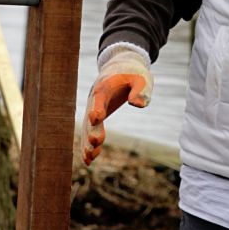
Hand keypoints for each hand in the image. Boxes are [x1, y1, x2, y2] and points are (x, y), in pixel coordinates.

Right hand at [81, 49, 152, 165]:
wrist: (119, 68)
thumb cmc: (133, 73)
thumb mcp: (141, 79)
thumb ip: (140, 90)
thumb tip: (138, 104)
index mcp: (105, 87)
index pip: (99, 98)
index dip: (97, 108)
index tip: (95, 118)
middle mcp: (94, 100)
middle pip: (90, 116)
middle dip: (92, 129)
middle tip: (94, 141)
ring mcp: (92, 109)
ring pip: (87, 128)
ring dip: (87, 143)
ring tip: (89, 159)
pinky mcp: (94, 117)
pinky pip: (88, 132)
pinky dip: (87, 145)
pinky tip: (88, 161)